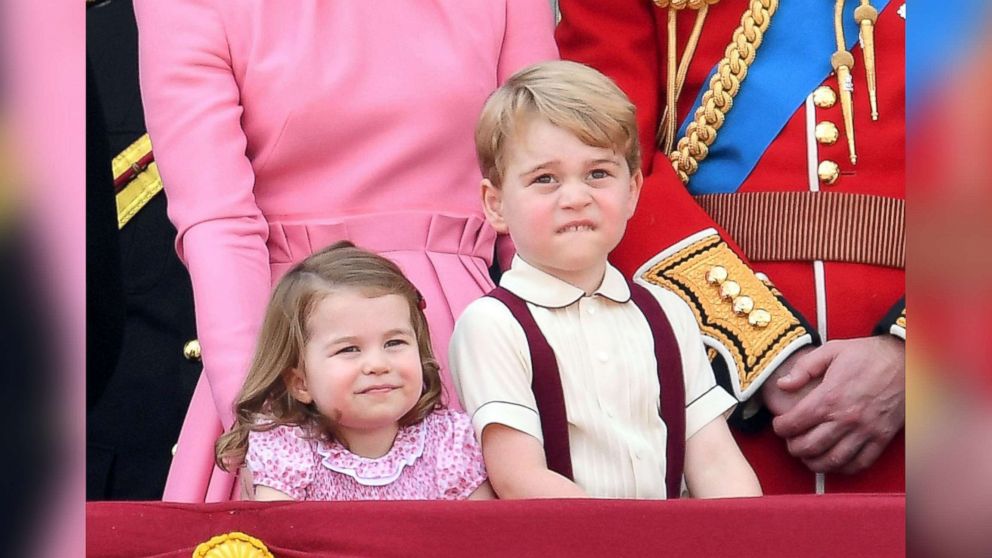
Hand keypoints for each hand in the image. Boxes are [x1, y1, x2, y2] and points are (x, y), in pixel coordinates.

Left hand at [771, 336, 904, 473]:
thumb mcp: (832, 350)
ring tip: (807, 455)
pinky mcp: (881, 438)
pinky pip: (859, 463)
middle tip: (790, 442)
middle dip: (793, 447)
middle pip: (809, 446)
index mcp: (829, 397)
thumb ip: (804, 367)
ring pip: (832, 460)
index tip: (779, 425)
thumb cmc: (868, 354)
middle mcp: (846, 418)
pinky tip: (833, 461)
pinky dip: (842, 468)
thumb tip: (782, 384)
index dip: (780, 428)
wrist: (908, 360)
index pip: (795, 423)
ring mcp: (865, 431)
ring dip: (814, 462)